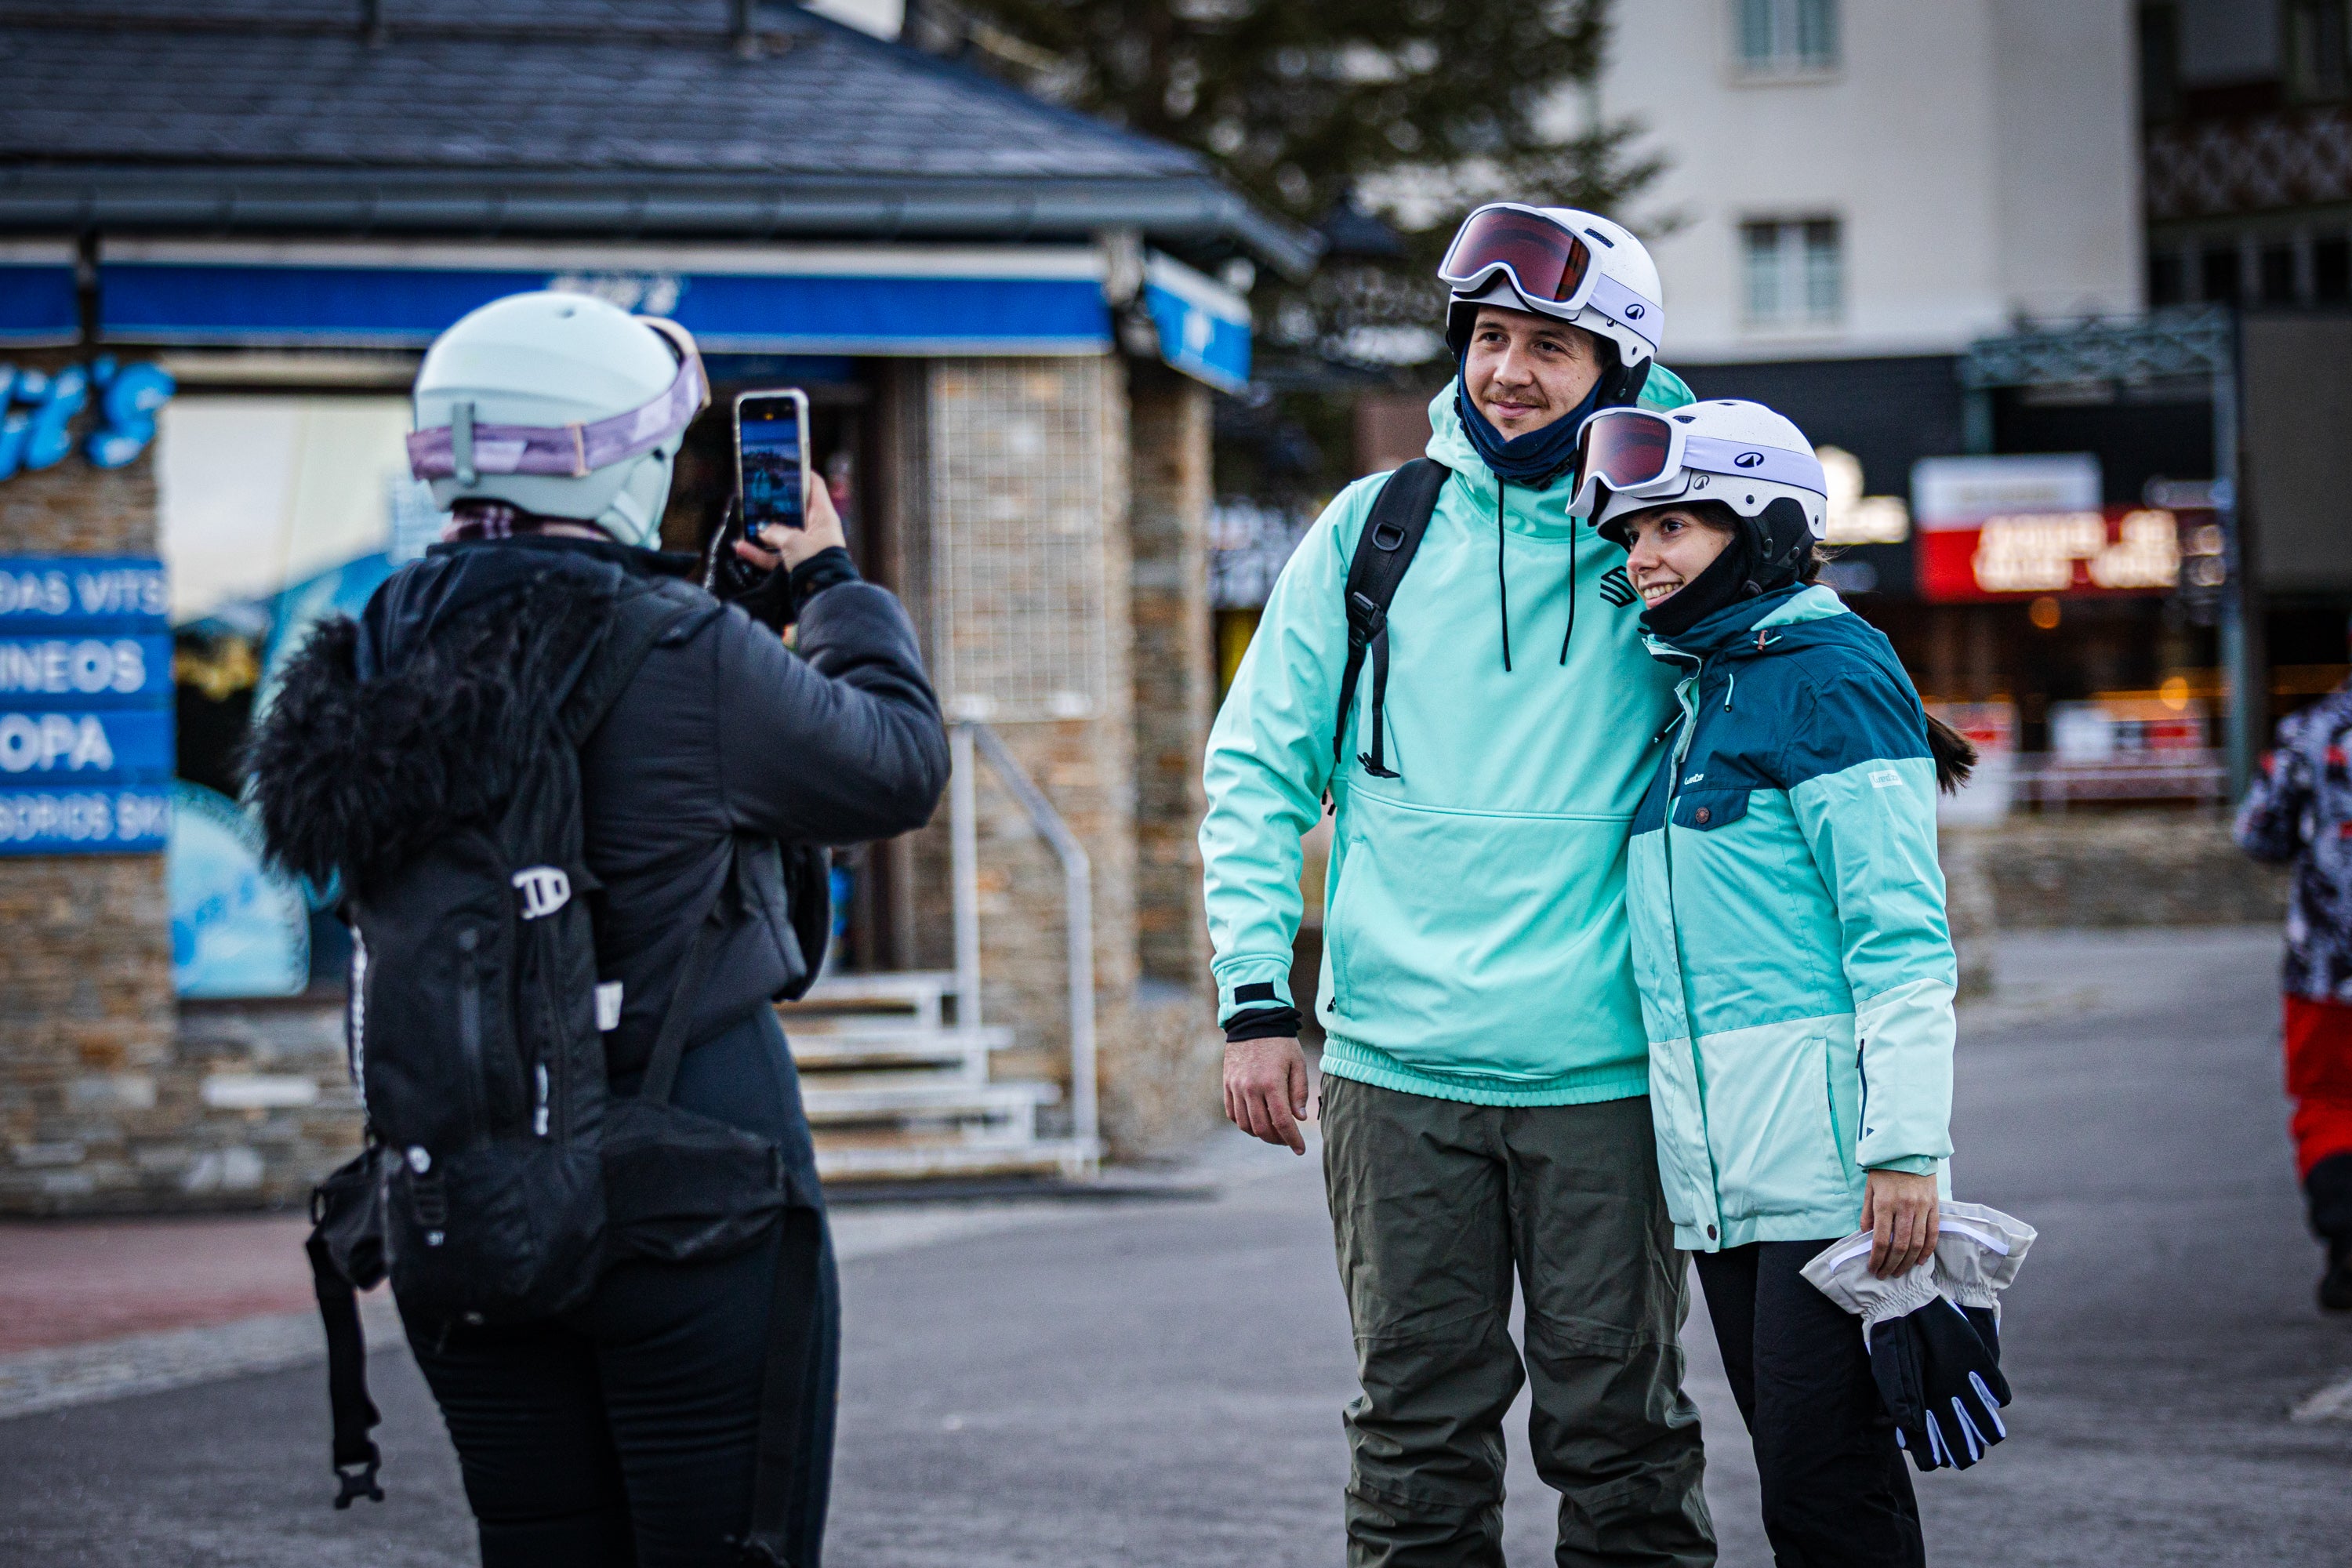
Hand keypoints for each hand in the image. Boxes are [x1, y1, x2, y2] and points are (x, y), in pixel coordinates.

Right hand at [733, 468, 846, 573]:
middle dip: (776, 504)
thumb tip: (763, 530)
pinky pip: (775, 555)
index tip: (787, 466)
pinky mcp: (796, 564)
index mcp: (823, 515)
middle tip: (760, 494)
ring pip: (781, 534)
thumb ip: (775, 531)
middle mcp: (816, 529)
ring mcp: (806, 547)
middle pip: (795, 510)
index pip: (815, 486)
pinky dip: (760, 553)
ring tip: (747, 522)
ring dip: (764, 531)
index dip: (802, 474)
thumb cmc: (816, 560)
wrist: (822, 593)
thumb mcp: (793, 540)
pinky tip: (742, 548)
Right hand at [1223, 1037, 1313, 1154]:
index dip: (1292, 1140)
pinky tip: (1256, 1120)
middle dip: (1277, 1140)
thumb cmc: (1281, 1042)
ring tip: (1273, 1131)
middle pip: (1262, 1128)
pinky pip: (1232, 1113)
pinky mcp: (1227, 1084)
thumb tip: (1299, 1118)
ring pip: (1245, 1124)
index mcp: (1272, 1083)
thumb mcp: (1297, 1063)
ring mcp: (1236, 1087)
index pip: (1283, 1122)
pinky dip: (1244, 1123)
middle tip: (1288, 1140)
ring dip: (1260, 1134)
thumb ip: (1299, 1092)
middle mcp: (1251, 1088)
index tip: (1300, 1150)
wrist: (1253, 1021)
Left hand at [1862, 1169, 1939, 1277]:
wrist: (1909, 1150)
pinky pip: (1933, 1233)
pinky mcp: (1934, 1206)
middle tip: (1885, 1275)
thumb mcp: (1870, 1188)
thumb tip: (1865, 1235)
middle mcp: (1904, 1207)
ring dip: (1908, 1262)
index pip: (1881, 1239)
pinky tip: (1920, 1261)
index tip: (1873, 1269)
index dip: (1877, 1258)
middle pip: (1900, 1245)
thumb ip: (1867, 1212)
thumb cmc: (1886, 1169)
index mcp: (1885, 1203)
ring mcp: (1921, 1207)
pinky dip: (1927, 1250)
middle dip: (1891, 1265)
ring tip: (1900, 1272)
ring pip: (1918, 1243)